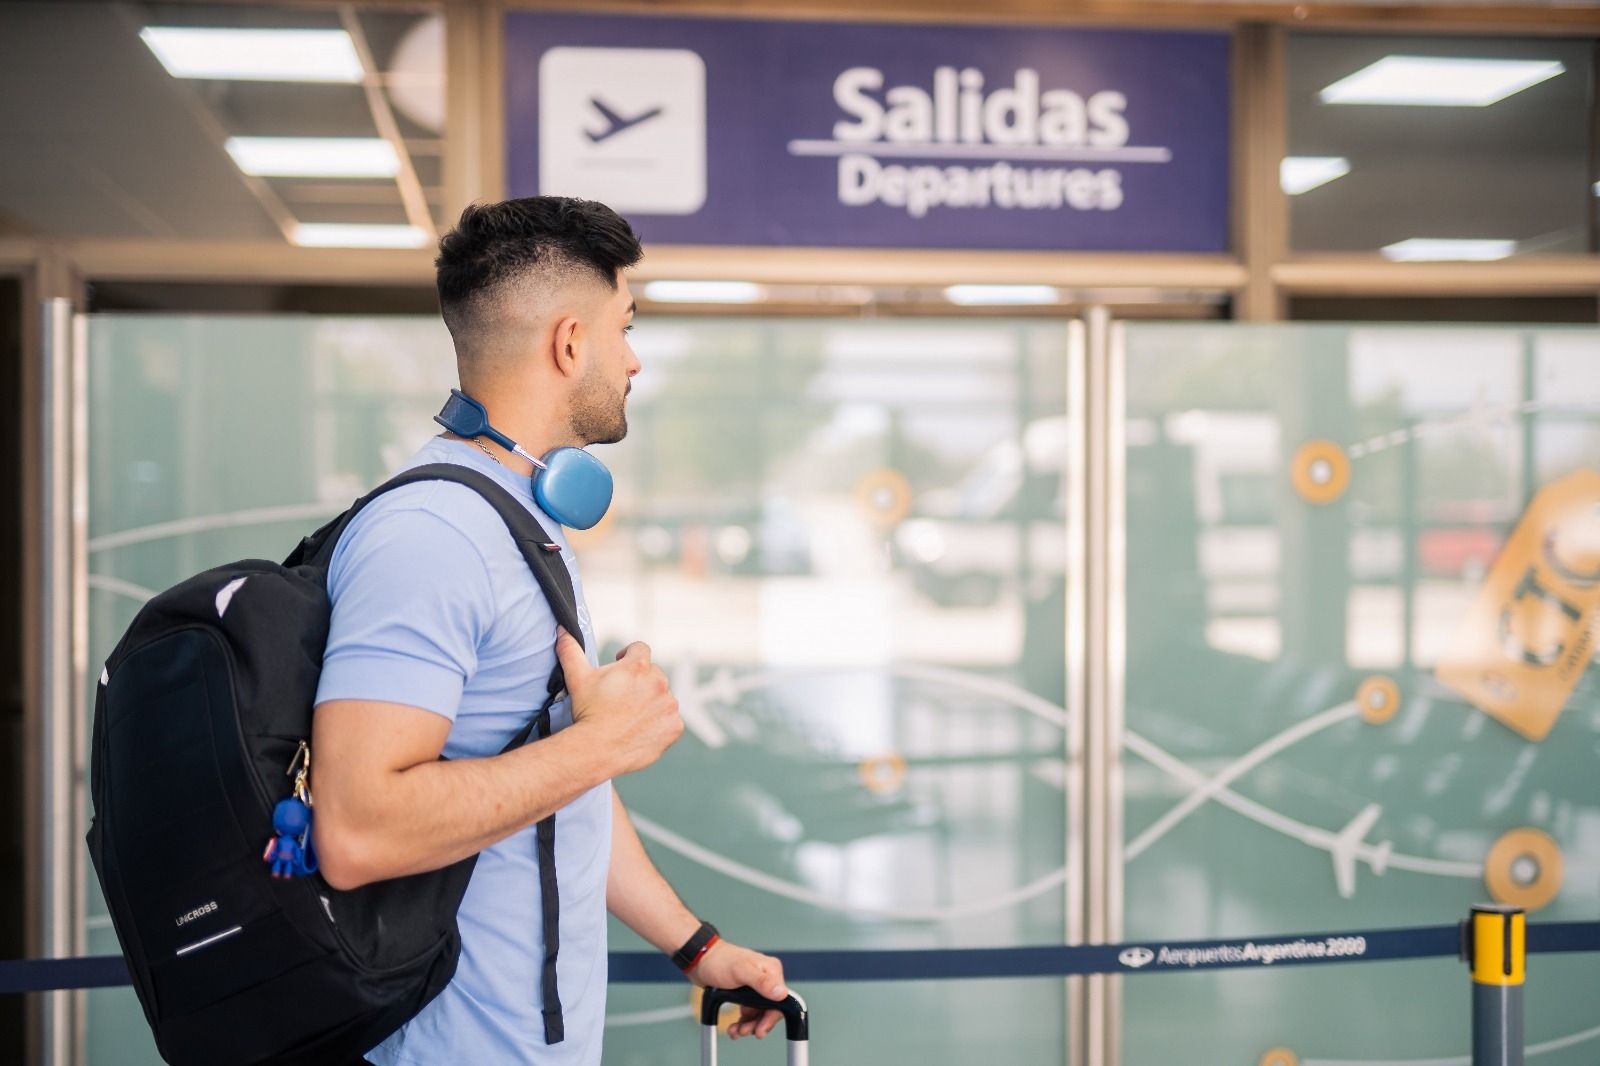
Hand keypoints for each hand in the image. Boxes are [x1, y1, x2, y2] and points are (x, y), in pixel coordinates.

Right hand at [556, 629, 681, 774]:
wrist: (597, 750)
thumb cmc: (588, 713)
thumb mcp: (578, 678)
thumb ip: (571, 651)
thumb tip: (562, 631)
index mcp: (638, 667)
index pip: (640, 649)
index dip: (629, 655)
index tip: (621, 663)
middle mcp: (659, 683)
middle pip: (653, 674)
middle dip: (640, 681)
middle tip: (622, 696)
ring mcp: (668, 705)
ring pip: (663, 697)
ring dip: (651, 702)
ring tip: (631, 714)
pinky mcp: (674, 726)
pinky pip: (670, 720)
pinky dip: (660, 723)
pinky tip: (641, 729)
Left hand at [690, 940, 788, 1039]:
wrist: (701, 960)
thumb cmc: (720, 960)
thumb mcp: (741, 971)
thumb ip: (762, 982)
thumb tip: (781, 994)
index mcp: (770, 971)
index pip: (780, 1001)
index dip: (771, 1018)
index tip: (761, 1029)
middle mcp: (766, 980)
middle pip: (770, 1010)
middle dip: (757, 1024)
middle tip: (745, 1031)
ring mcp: (755, 988)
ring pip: (758, 1014)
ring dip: (748, 1025)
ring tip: (737, 1031)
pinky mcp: (745, 995)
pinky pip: (749, 1014)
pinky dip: (743, 1022)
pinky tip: (735, 1027)